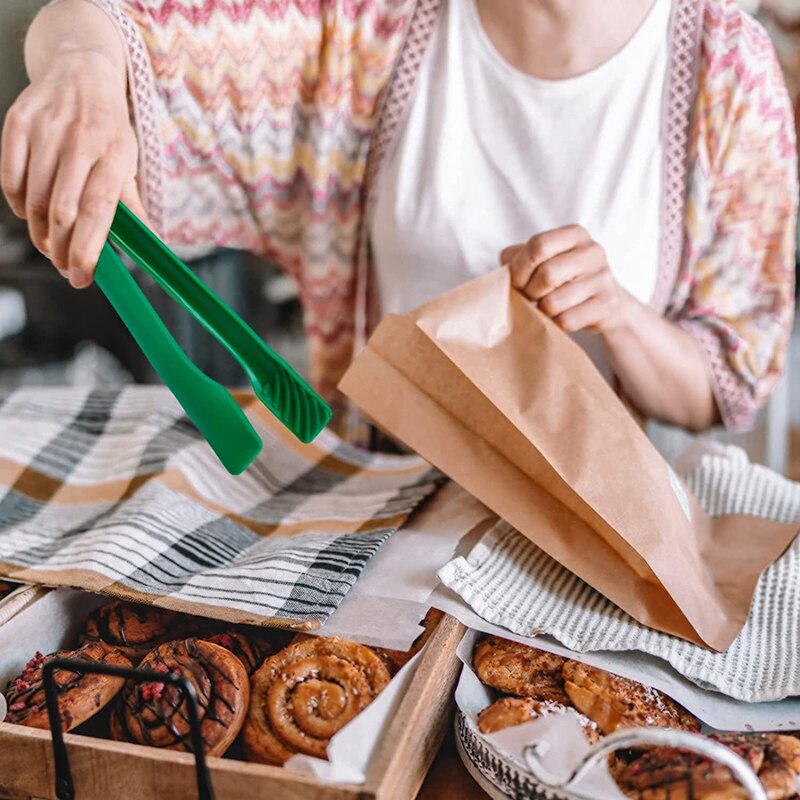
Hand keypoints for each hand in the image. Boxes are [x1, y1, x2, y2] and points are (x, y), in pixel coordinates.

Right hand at [1, 49, 146, 287]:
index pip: (97, 213)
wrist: (81, 73)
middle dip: (61, 250)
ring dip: (39, 234)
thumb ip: (132, 207)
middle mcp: (79, 142)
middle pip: (61, 212)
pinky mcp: (17, 123)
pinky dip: (18, 206)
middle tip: (65, 268)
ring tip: (51, 246)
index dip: (86, 251)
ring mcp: (45, 131)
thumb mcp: (128, 163)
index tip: (82, 278)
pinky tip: (30, 214)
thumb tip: (149, 248)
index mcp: (113, 157)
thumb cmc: (109, 130)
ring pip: (32, 200)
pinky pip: (9, 180)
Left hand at [501, 224, 633, 333]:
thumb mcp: (543, 259)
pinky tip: (563, 316)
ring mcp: (603, 278)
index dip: (520, 268)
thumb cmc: (564, 278)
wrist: (606, 303)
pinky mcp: (607, 304)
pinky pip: (566, 320)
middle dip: (530, 292)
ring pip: (553, 302)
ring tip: (549, 306)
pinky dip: (557, 323)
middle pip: (546, 275)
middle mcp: (593, 251)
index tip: (518, 282)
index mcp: (575, 234)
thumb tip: (506, 267)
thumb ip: (518, 257)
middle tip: (531, 297)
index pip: (538, 245)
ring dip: (543, 310)